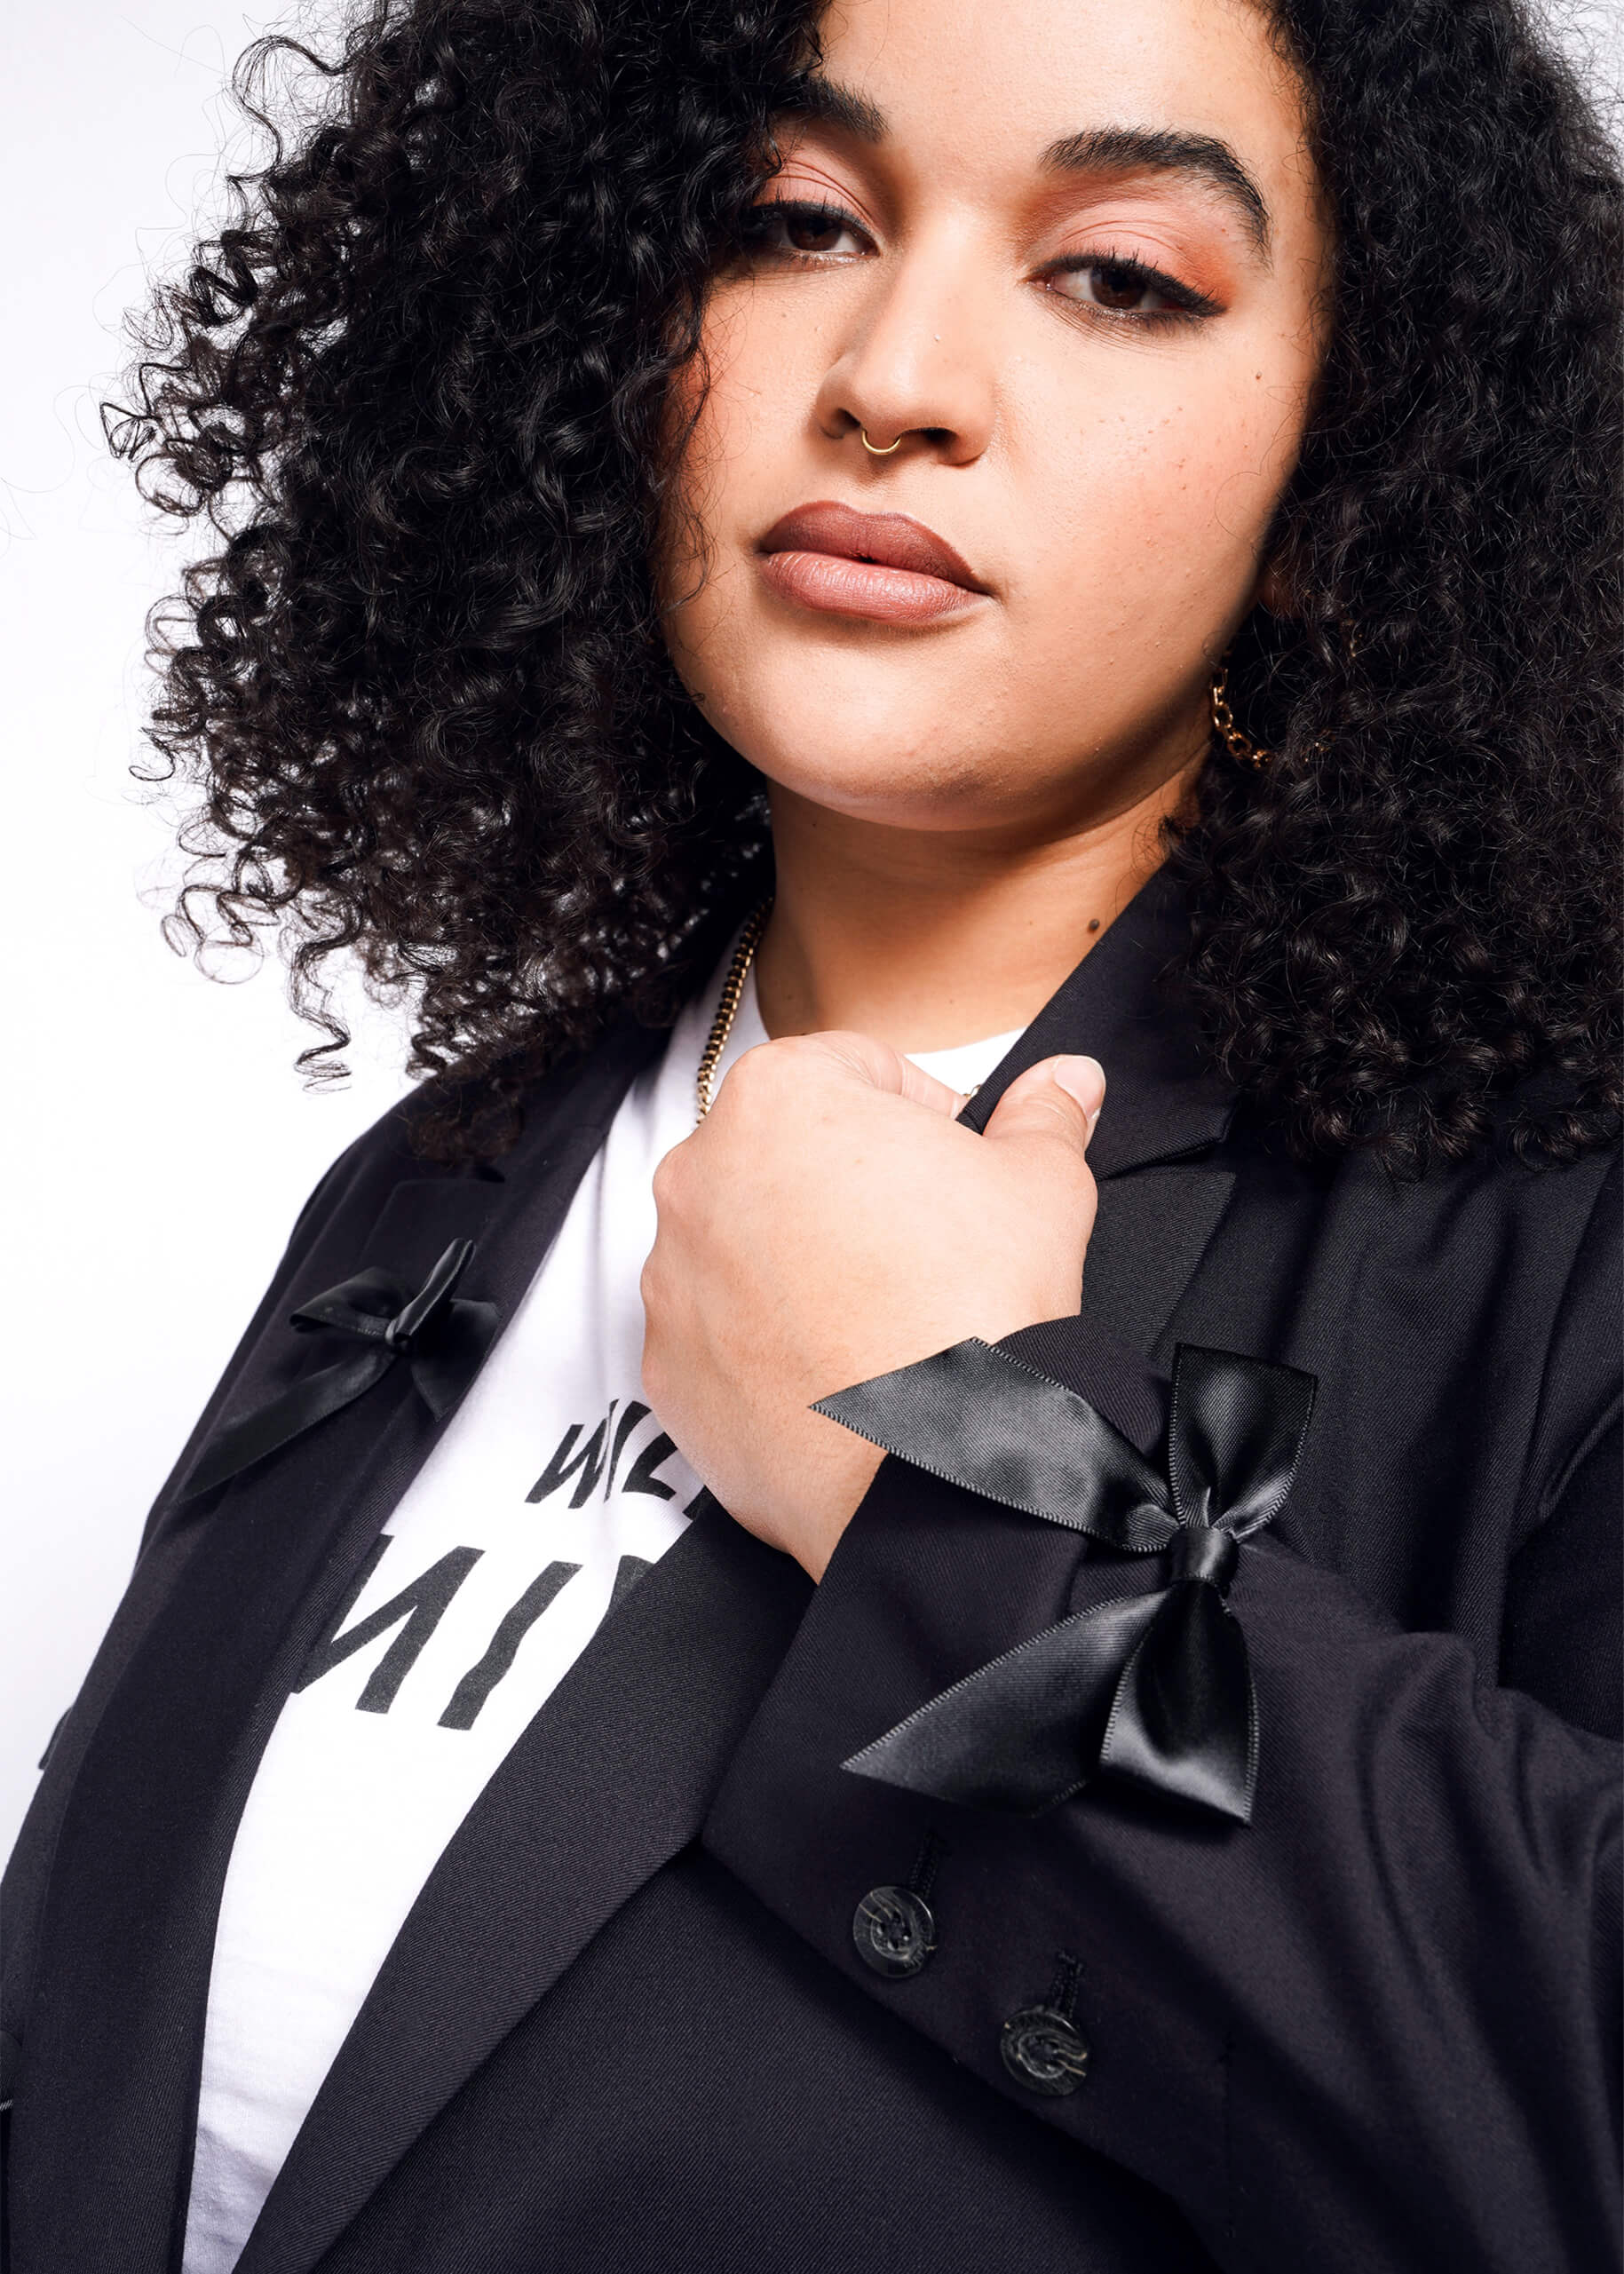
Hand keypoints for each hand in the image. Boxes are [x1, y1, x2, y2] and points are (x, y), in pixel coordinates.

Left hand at [641, 1033, 1104, 1578]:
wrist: (933, 1468)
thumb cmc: (976, 1311)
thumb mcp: (1042, 1185)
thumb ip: (1044, 1114)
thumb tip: (1067, 1080)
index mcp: (779, 1096)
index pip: (856, 1069)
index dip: (922, 1115)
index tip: (953, 1166)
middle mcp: (700, 1174)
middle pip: (788, 1154)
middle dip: (850, 1187)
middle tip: (924, 1245)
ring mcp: (672, 1275)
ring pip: (746, 1243)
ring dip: (802, 1263)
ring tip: (883, 1313)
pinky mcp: (667, 1366)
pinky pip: (721, 1332)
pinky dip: (768, 1343)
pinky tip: (839, 1368)